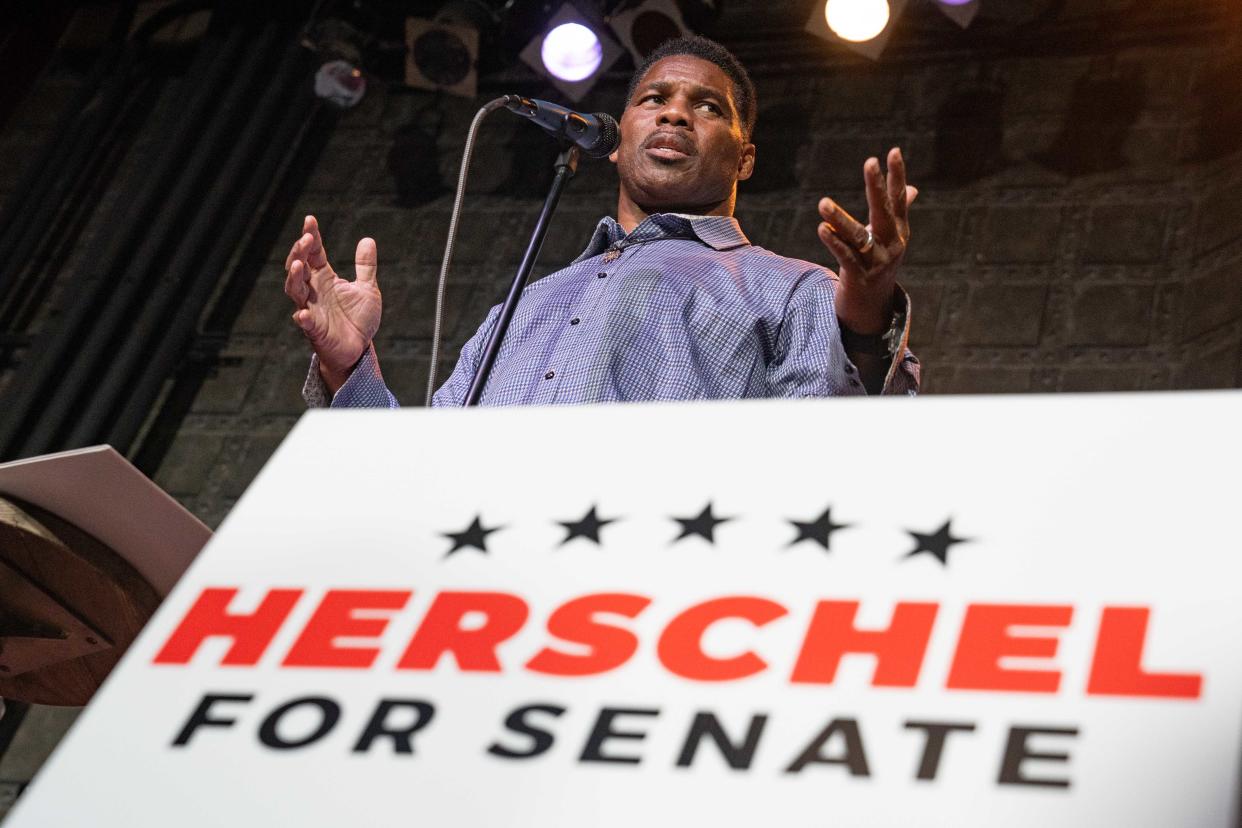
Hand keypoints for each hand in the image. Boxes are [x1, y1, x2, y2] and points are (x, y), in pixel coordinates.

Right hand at [284, 215, 381, 392]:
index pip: (314, 253)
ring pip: (295, 290)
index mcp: (325, 278)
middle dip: (300, 252)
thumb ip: (365, 266)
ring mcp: (311, 309)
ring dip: (294, 278)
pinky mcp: (315, 330)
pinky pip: (305, 323)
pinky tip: (302, 314)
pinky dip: (303, 318)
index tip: (310, 219)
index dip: (311, 236)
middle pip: (299, 267)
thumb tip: (368, 240)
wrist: (358, 349)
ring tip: (298, 264)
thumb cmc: (358, 319)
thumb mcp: (367, 289)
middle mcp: (314, 291)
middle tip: (306, 238)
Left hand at [817, 147, 917, 333]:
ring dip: (839, 219)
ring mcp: (877, 262)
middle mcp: (892, 245)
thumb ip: (898, 213)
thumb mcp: (891, 239)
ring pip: (858, 236)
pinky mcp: (860, 277)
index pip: (899, 199)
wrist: (872, 307)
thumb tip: (913, 189)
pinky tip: (822, 228)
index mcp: (899, 232)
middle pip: (884, 212)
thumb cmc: (878, 264)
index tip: (892, 152)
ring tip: (822, 202)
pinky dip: (833, 242)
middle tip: (869, 162)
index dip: (897, 176)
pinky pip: (845, 256)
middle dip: (877, 187)